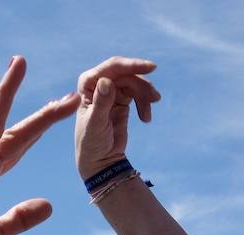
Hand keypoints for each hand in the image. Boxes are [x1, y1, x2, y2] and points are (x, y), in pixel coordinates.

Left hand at [74, 56, 160, 177]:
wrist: (100, 161)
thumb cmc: (92, 143)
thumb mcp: (96, 124)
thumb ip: (101, 103)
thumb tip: (107, 81)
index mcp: (88, 84)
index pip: (112, 68)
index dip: (132, 65)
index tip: (151, 68)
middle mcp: (98, 83)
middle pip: (127, 74)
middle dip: (142, 86)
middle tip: (156, 99)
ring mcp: (111, 91)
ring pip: (135, 83)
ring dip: (145, 96)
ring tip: (147, 117)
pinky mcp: (121, 100)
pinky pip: (138, 93)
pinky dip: (145, 103)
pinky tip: (146, 118)